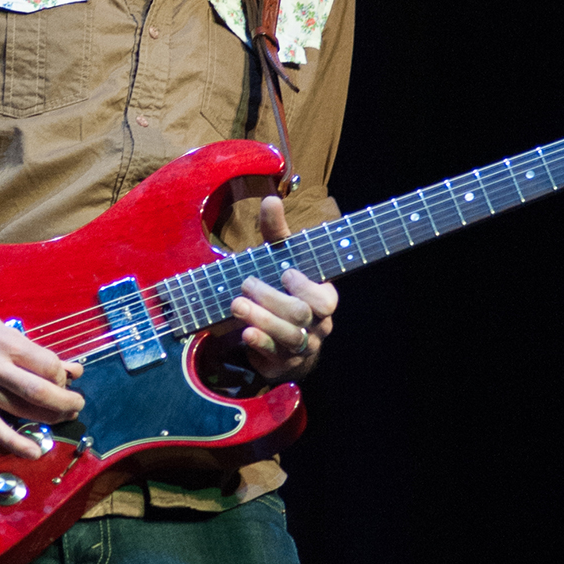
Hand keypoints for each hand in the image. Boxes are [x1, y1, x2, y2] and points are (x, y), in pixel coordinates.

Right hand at [0, 302, 83, 459]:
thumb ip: (31, 349)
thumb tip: (66, 368)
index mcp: (5, 342)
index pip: (47, 365)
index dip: (63, 375)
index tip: (66, 378)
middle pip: (39, 391)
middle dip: (65, 401)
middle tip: (77, 404)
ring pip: (22, 411)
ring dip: (49, 417)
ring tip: (64, 417)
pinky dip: (16, 443)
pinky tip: (34, 451)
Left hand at [229, 196, 337, 380]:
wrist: (279, 336)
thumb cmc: (282, 290)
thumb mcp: (280, 259)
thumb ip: (277, 232)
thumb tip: (271, 199)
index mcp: (323, 299)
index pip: (325, 299)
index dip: (306, 288)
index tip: (285, 273)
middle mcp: (318, 326)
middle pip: (301, 315)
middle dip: (272, 299)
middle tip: (245, 283)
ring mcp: (302, 347)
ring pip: (289, 337)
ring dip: (262, 319)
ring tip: (237, 304)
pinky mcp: (283, 364)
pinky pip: (275, 357)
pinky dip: (260, 344)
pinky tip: (246, 333)